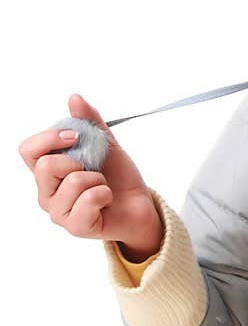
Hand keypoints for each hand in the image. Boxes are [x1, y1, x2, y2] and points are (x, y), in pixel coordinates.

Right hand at [19, 94, 162, 260]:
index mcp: (49, 171)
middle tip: (93, 167)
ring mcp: (59, 212)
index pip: (28, 150)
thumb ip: (90, 122)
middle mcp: (47, 192)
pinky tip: (107, 199)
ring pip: (73, 182)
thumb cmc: (118, 178)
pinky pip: (88, 200)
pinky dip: (105, 194)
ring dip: (98, 179)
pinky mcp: (76, 227)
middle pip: (44, 166)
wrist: (140, 204)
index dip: (48, 138)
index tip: (74, 135)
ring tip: (103, 186)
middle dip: (77, 160)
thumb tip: (74, 98)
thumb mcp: (106, 144)